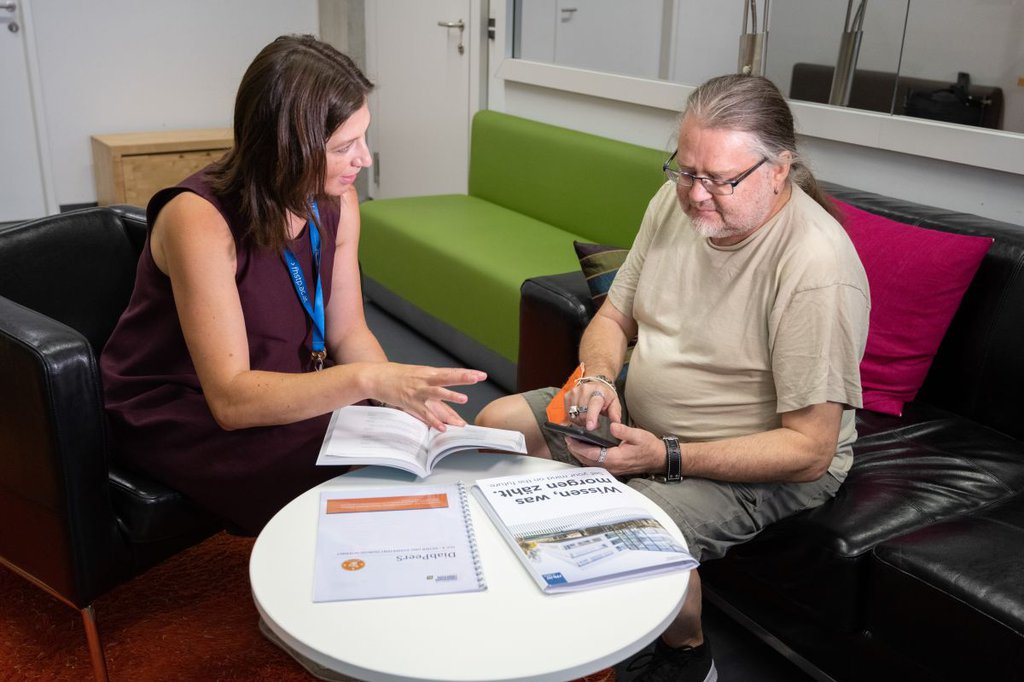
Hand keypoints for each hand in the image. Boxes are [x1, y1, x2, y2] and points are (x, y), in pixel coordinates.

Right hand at [370, 363, 485, 430]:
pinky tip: (442, 428)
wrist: (375, 377)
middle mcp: (424, 380)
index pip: (450, 373)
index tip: (480, 374)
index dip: (466, 374)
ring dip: (450, 396)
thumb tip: (447, 395)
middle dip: (463, 378)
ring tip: (464, 399)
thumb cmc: (396, 376)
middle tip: (477, 378)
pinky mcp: (408, 402)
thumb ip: (433, 385)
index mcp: (428, 373)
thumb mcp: (417, 375)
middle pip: (446, 378)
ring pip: (436, 393)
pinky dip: (432, 421)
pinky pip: (423, 413)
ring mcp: (417, 391)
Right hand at [564, 378, 621, 428]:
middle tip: (595, 422)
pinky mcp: (567, 396)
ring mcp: (574, 393)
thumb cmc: (605, 395)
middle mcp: (584, 391)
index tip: (590, 427)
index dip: (591, 417)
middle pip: (582, 414)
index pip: (593, 405)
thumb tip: (616, 424)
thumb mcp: (614, 403)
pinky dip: (574, 418)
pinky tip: (580, 414)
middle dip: (588, 423)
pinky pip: (568, 414)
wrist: (596, 383)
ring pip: (574, 416)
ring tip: (588, 417)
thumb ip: (615, 413)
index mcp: (598, 392)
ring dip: (580, 421)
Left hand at [564, 422, 664, 476]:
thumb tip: (613, 426)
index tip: (570, 439)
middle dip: (576, 450)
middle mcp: (612, 466)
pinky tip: (584, 449)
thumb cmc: (649, 446)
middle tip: (567, 439)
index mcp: (616, 458)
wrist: (659, 458)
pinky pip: (596, 464)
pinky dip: (587, 457)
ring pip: (591, 464)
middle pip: (587, 460)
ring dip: (580, 454)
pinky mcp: (614, 468)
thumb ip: (624, 431)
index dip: (579, 447)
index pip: (592, 453)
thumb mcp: (638, 435)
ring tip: (572, 443)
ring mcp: (613, 469)